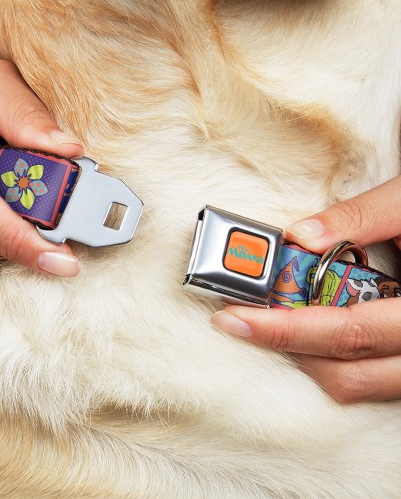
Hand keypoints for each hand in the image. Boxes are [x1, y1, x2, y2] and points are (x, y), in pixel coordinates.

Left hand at [211, 176, 400, 402]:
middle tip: (240, 319)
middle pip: (346, 373)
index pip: (347, 332)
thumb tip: (300, 235)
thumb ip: (361, 216)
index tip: (233, 318)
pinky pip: (370, 380)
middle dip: (284, 347)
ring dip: (307, 358)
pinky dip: (332, 359)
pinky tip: (310, 329)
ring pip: (357, 385)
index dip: (284, 329)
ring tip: (271, 322)